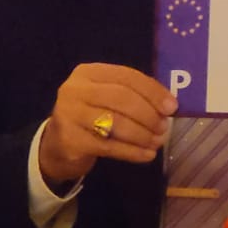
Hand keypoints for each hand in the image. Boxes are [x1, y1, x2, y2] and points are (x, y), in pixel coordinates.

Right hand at [39, 63, 177, 186]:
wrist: (55, 146)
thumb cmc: (90, 116)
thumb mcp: (106, 97)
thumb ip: (133, 95)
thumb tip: (169, 105)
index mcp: (88, 72)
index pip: (127, 77)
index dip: (153, 91)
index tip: (172, 107)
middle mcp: (75, 90)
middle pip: (122, 98)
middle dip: (149, 114)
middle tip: (164, 127)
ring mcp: (69, 115)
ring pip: (116, 123)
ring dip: (143, 135)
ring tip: (158, 142)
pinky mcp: (70, 141)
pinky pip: (109, 147)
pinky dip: (132, 152)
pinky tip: (147, 155)